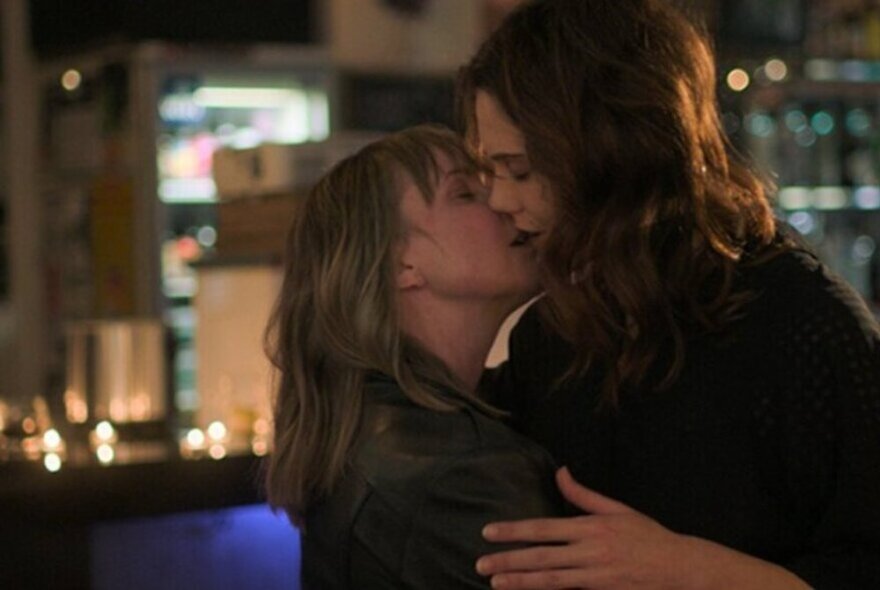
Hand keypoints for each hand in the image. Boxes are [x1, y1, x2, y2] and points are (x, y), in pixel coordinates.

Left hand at [475, 467, 691, 588]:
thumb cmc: (648, 536)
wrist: (680, 568)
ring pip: (550, 580)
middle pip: (541, 557)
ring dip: (520, 581)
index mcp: (591, 527)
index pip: (544, 528)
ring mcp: (596, 576)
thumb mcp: (617, 509)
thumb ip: (583, 495)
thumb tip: (560, 471)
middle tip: (481, 563)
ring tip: (495, 582)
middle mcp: (590, 552)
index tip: (489, 533)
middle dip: (508, 560)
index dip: (514, 531)